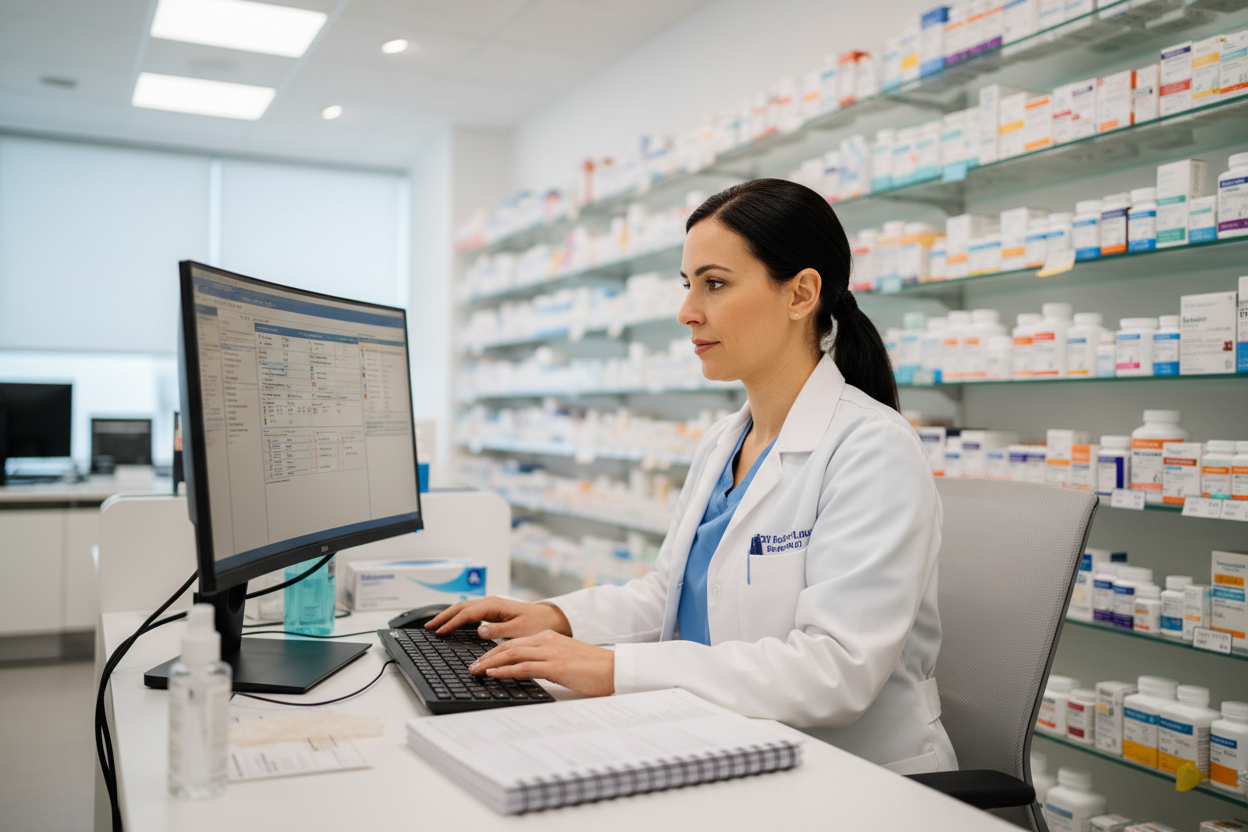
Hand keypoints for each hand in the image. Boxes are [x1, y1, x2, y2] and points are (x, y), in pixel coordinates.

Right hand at [424, 596, 571, 638]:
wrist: (550, 618)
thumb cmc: (536, 624)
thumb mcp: (519, 630)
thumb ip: (498, 630)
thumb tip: (479, 630)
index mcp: (495, 605)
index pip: (466, 613)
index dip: (451, 623)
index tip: (438, 632)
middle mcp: (491, 602)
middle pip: (461, 607)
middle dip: (443, 616)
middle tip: (428, 626)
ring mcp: (491, 605)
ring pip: (464, 607)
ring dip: (448, 615)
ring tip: (435, 624)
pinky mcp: (493, 611)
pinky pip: (470, 611)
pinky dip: (458, 615)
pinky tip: (452, 622)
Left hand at [470, 630, 614, 696]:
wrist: (614, 668)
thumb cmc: (592, 668)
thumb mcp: (565, 660)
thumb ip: (546, 661)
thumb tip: (528, 671)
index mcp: (549, 638)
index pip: (514, 643)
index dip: (494, 652)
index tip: (481, 661)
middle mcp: (547, 641)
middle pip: (508, 646)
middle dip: (486, 657)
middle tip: (471, 667)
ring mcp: (550, 653)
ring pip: (512, 654)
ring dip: (490, 663)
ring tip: (475, 671)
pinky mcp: (555, 666)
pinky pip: (524, 666)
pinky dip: (505, 669)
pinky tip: (493, 674)